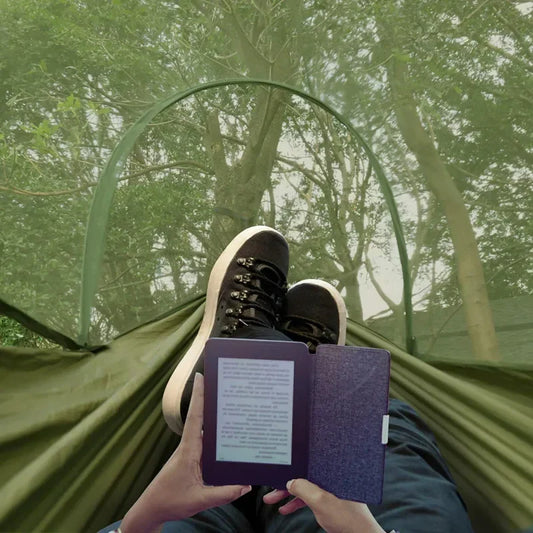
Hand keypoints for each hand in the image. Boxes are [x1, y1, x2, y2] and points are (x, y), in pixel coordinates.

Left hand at [121, 373, 250, 532]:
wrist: (151, 510)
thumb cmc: (170, 501)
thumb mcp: (199, 499)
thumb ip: (224, 493)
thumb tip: (246, 485)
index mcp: (188, 450)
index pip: (195, 417)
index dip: (198, 396)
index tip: (201, 376)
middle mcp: (189, 447)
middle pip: (201, 418)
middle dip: (210, 399)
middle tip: (223, 382)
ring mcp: (190, 453)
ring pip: (205, 431)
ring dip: (214, 418)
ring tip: (231, 405)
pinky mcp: (192, 460)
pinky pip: (207, 445)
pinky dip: (216, 437)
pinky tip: (229, 438)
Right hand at [263, 479, 385, 532]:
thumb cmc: (348, 518)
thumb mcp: (321, 501)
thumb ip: (303, 489)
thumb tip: (290, 481)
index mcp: (329, 471)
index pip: (306, 465)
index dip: (290, 469)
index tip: (277, 474)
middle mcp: (329, 477)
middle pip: (302, 476)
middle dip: (285, 484)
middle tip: (270, 490)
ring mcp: (329, 489)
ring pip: (304, 488)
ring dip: (288, 495)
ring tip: (271, 500)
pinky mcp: (329, 500)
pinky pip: (309, 498)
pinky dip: (297, 503)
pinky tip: (286, 509)